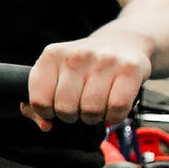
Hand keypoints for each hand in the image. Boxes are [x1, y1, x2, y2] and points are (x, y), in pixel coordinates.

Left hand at [23, 30, 151, 130]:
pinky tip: (112, 108)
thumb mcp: (56, 74)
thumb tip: (45, 126)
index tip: (56, 107)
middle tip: (79, 106)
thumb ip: (40, 102)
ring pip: (91, 110)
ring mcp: (104, 60)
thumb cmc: (84, 66)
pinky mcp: (129, 69)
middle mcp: (77, 55)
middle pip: (65, 108)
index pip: (39, 101)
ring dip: (93, 117)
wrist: (123, 42)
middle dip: (72, 115)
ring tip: (96, 106)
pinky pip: (117, 108)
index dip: (47, 112)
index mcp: (52, 55)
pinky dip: (114, 116)